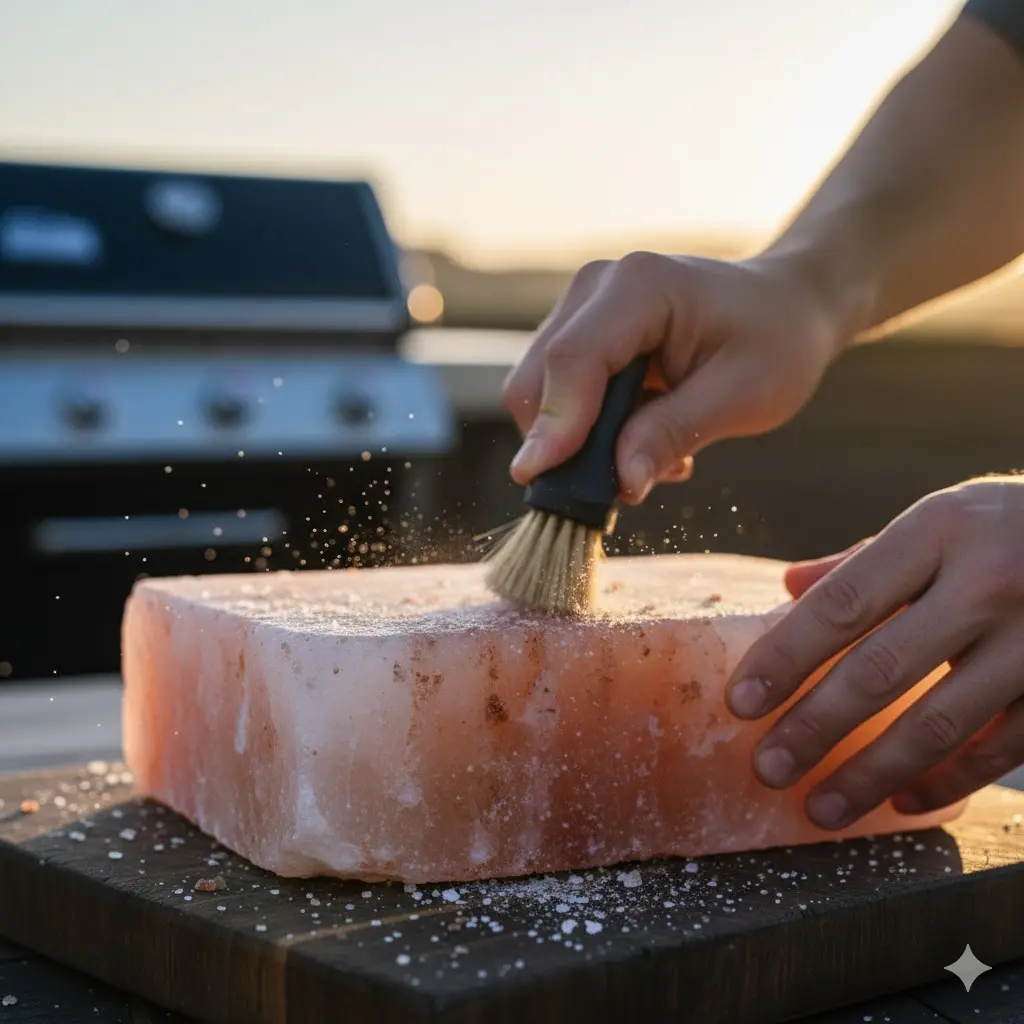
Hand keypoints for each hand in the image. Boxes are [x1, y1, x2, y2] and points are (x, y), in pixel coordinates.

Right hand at [501, 251, 861, 502]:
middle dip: (565, 446)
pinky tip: (642, 436)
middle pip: (537, 379)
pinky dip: (587, 433)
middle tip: (636, 481)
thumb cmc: (775, 343)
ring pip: (538, 393)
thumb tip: (622, 484)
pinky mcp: (579, 336)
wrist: (784, 307)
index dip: (555, 424)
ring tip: (654, 454)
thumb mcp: (742, 396)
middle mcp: (594, 289)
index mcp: (639, 287)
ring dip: (581, 444)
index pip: (573, 359)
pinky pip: (557, 397)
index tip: (540, 480)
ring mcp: (580, 310)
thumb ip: (673, 434)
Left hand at [726, 476, 1023, 827]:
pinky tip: (902, 801)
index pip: (843, 603)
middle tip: (768, 768)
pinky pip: (999, 746)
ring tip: (820, 807)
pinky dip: (947, 780)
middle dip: (815, 726)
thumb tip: (788, 586)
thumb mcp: (941, 521)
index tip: (741, 703)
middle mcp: (988, 581)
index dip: (785, 656)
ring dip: (872, 774)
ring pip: (939, 722)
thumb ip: (865, 561)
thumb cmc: (1008, 527)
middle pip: (881, 668)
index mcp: (939, 530)